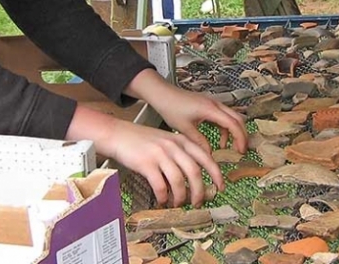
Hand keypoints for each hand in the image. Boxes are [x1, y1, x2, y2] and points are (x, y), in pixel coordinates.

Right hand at [66, 106, 221, 207]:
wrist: (118, 134)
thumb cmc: (142, 140)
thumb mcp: (167, 140)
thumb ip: (181, 154)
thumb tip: (194, 177)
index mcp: (182, 141)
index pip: (206, 158)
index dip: (216, 174)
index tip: (220, 187)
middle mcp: (173, 147)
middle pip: (194, 172)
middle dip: (199, 191)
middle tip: (198, 202)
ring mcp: (160, 155)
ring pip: (179, 181)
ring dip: (181, 197)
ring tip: (178, 203)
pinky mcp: (146, 164)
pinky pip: (160, 186)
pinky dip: (164, 196)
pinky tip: (162, 199)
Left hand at [125, 69, 247, 156]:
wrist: (162, 94)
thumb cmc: (171, 107)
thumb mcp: (184, 128)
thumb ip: (199, 142)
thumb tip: (209, 155)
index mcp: (210, 109)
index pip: (233, 124)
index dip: (240, 138)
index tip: (241, 150)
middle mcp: (215, 104)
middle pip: (237, 119)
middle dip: (242, 135)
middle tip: (241, 150)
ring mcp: (212, 103)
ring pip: (231, 118)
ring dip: (234, 132)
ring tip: (232, 148)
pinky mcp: (208, 105)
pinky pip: (223, 117)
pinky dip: (225, 129)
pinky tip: (221, 141)